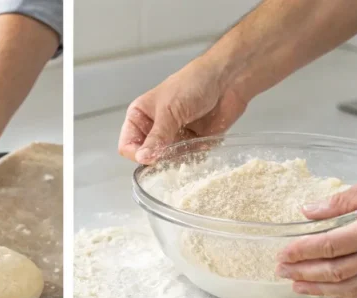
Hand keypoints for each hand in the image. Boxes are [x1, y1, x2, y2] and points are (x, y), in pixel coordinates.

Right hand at [118, 57, 248, 163]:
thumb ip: (157, 137)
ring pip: (167, 161)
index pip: (127, 145)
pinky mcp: (193, 143)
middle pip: (147, 157)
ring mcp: (173, 137)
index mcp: (140, 117)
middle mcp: (154, 129)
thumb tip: (143, 159)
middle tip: (173, 153)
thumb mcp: (170, 110)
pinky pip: (188, 160)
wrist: (228, 78)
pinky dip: (194, 158)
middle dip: (159, 159)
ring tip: (191, 146)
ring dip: (178, 160)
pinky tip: (202, 146)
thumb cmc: (193, 84)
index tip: (152, 156)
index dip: (137, 154)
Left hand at [276, 158, 356, 297]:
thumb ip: (338, 202)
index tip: (282, 255)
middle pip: (336, 270)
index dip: (301, 252)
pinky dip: (353, 294)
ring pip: (353, 285)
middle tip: (281, 272)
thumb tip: (308, 211)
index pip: (328, 246)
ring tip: (299, 287)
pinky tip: (336, 292)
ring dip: (322, 289)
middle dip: (305, 273)